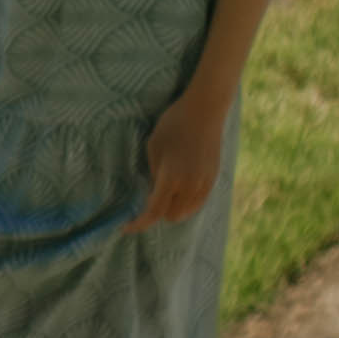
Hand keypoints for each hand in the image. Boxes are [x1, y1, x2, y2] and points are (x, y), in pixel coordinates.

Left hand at [126, 85, 232, 232]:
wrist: (205, 110)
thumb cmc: (174, 123)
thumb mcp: (154, 145)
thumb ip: (154, 173)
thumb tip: (155, 190)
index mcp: (171, 177)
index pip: (154, 211)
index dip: (138, 224)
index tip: (125, 228)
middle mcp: (189, 186)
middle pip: (170, 216)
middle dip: (158, 211)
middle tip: (150, 194)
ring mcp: (204, 185)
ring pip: (185, 213)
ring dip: (173, 208)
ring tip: (166, 189)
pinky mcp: (213, 180)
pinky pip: (197, 204)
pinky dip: (186, 203)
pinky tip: (180, 188)